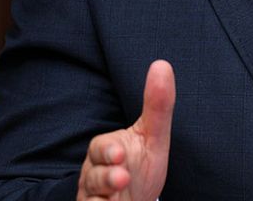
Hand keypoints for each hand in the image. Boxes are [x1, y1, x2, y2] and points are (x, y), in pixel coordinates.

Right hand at [78, 60, 175, 200]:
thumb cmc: (140, 167)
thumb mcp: (152, 138)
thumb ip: (157, 106)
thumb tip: (162, 64)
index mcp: (106, 152)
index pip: (100, 148)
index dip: (108, 152)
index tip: (121, 153)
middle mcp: (95, 175)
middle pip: (92, 176)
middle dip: (106, 177)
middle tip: (122, 177)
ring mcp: (94, 198)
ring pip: (91, 199)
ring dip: (103, 199)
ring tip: (120, 195)